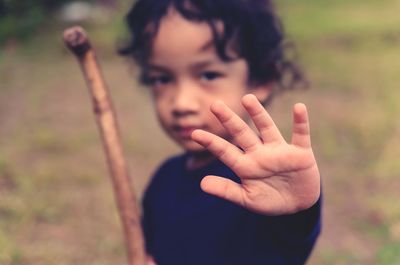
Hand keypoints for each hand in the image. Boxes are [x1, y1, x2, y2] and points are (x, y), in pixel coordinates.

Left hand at [191, 94, 319, 215]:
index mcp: (246, 166)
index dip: (211, 143)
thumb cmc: (269, 200)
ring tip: (247, 98)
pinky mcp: (301, 153)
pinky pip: (301, 135)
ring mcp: (280, 152)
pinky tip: (299, 107)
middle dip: (229, 120)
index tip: (194, 134)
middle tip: (215, 104)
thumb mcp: (247, 199)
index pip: (225, 152)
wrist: (297, 205)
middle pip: (242, 134)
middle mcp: (260, 154)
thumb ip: (227, 191)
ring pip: (267, 128)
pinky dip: (301, 122)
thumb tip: (202, 184)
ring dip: (258, 114)